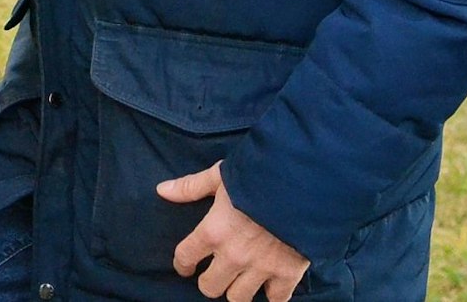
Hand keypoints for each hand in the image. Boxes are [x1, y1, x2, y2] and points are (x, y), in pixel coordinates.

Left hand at [158, 162, 309, 301]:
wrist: (304, 186)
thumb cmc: (258, 177)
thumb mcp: (220, 176)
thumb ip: (191, 186)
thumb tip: (162, 190)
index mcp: (213, 232)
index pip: (185, 257)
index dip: (182, 264)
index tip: (185, 266)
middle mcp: (233, 255)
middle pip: (210, 287)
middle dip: (209, 281)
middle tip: (215, 273)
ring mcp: (261, 268)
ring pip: (238, 298)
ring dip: (236, 290)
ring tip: (239, 280)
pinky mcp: (288, 274)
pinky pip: (275, 300)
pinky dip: (272, 296)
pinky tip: (269, 287)